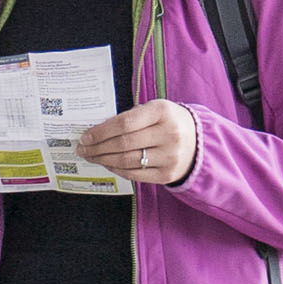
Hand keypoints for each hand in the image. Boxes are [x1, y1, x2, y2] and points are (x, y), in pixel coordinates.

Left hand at [76, 101, 198, 186]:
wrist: (199, 141)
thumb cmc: (168, 122)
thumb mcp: (154, 109)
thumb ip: (130, 117)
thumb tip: (96, 131)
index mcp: (162, 112)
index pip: (124, 123)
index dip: (101, 131)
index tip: (85, 136)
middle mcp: (168, 134)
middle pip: (123, 144)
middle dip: (97, 148)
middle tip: (82, 149)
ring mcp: (169, 156)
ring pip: (126, 161)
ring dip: (103, 160)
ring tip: (91, 157)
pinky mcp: (167, 174)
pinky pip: (135, 174)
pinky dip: (117, 169)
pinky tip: (108, 164)